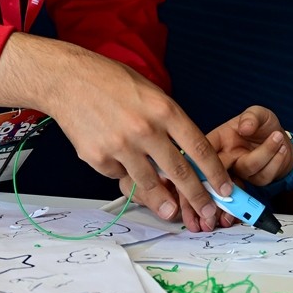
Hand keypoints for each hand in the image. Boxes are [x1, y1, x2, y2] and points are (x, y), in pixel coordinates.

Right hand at [0, 33, 233, 231]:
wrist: (68, 80)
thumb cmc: (111, 81)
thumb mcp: (150, 92)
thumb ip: (168, 122)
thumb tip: (184, 154)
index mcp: (164, 109)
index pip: (199, 147)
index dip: (215, 172)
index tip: (224, 188)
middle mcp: (145, 129)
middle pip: (179, 171)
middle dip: (197, 196)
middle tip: (207, 213)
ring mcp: (121, 146)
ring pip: (150, 183)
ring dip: (163, 201)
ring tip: (172, 211)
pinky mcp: (98, 158)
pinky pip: (119, 175)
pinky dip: (123, 173)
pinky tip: (118, 159)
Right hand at [207, 105, 292, 185]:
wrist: (282, 141)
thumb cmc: (264, 126)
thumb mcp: (259, 113)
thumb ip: (251, 116)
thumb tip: (244, 127)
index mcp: (219, 140)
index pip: (203, 150)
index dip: (203, 156)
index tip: (216, 152)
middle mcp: (226, 157)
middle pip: (219, 168)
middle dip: (233, 163)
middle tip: (252, 149)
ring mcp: (240, 171)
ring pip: (248, 168)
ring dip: (267, 152)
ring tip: (278, 136)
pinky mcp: (256, 180)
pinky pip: (264, 175)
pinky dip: (277, 160)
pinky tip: (282, 148)